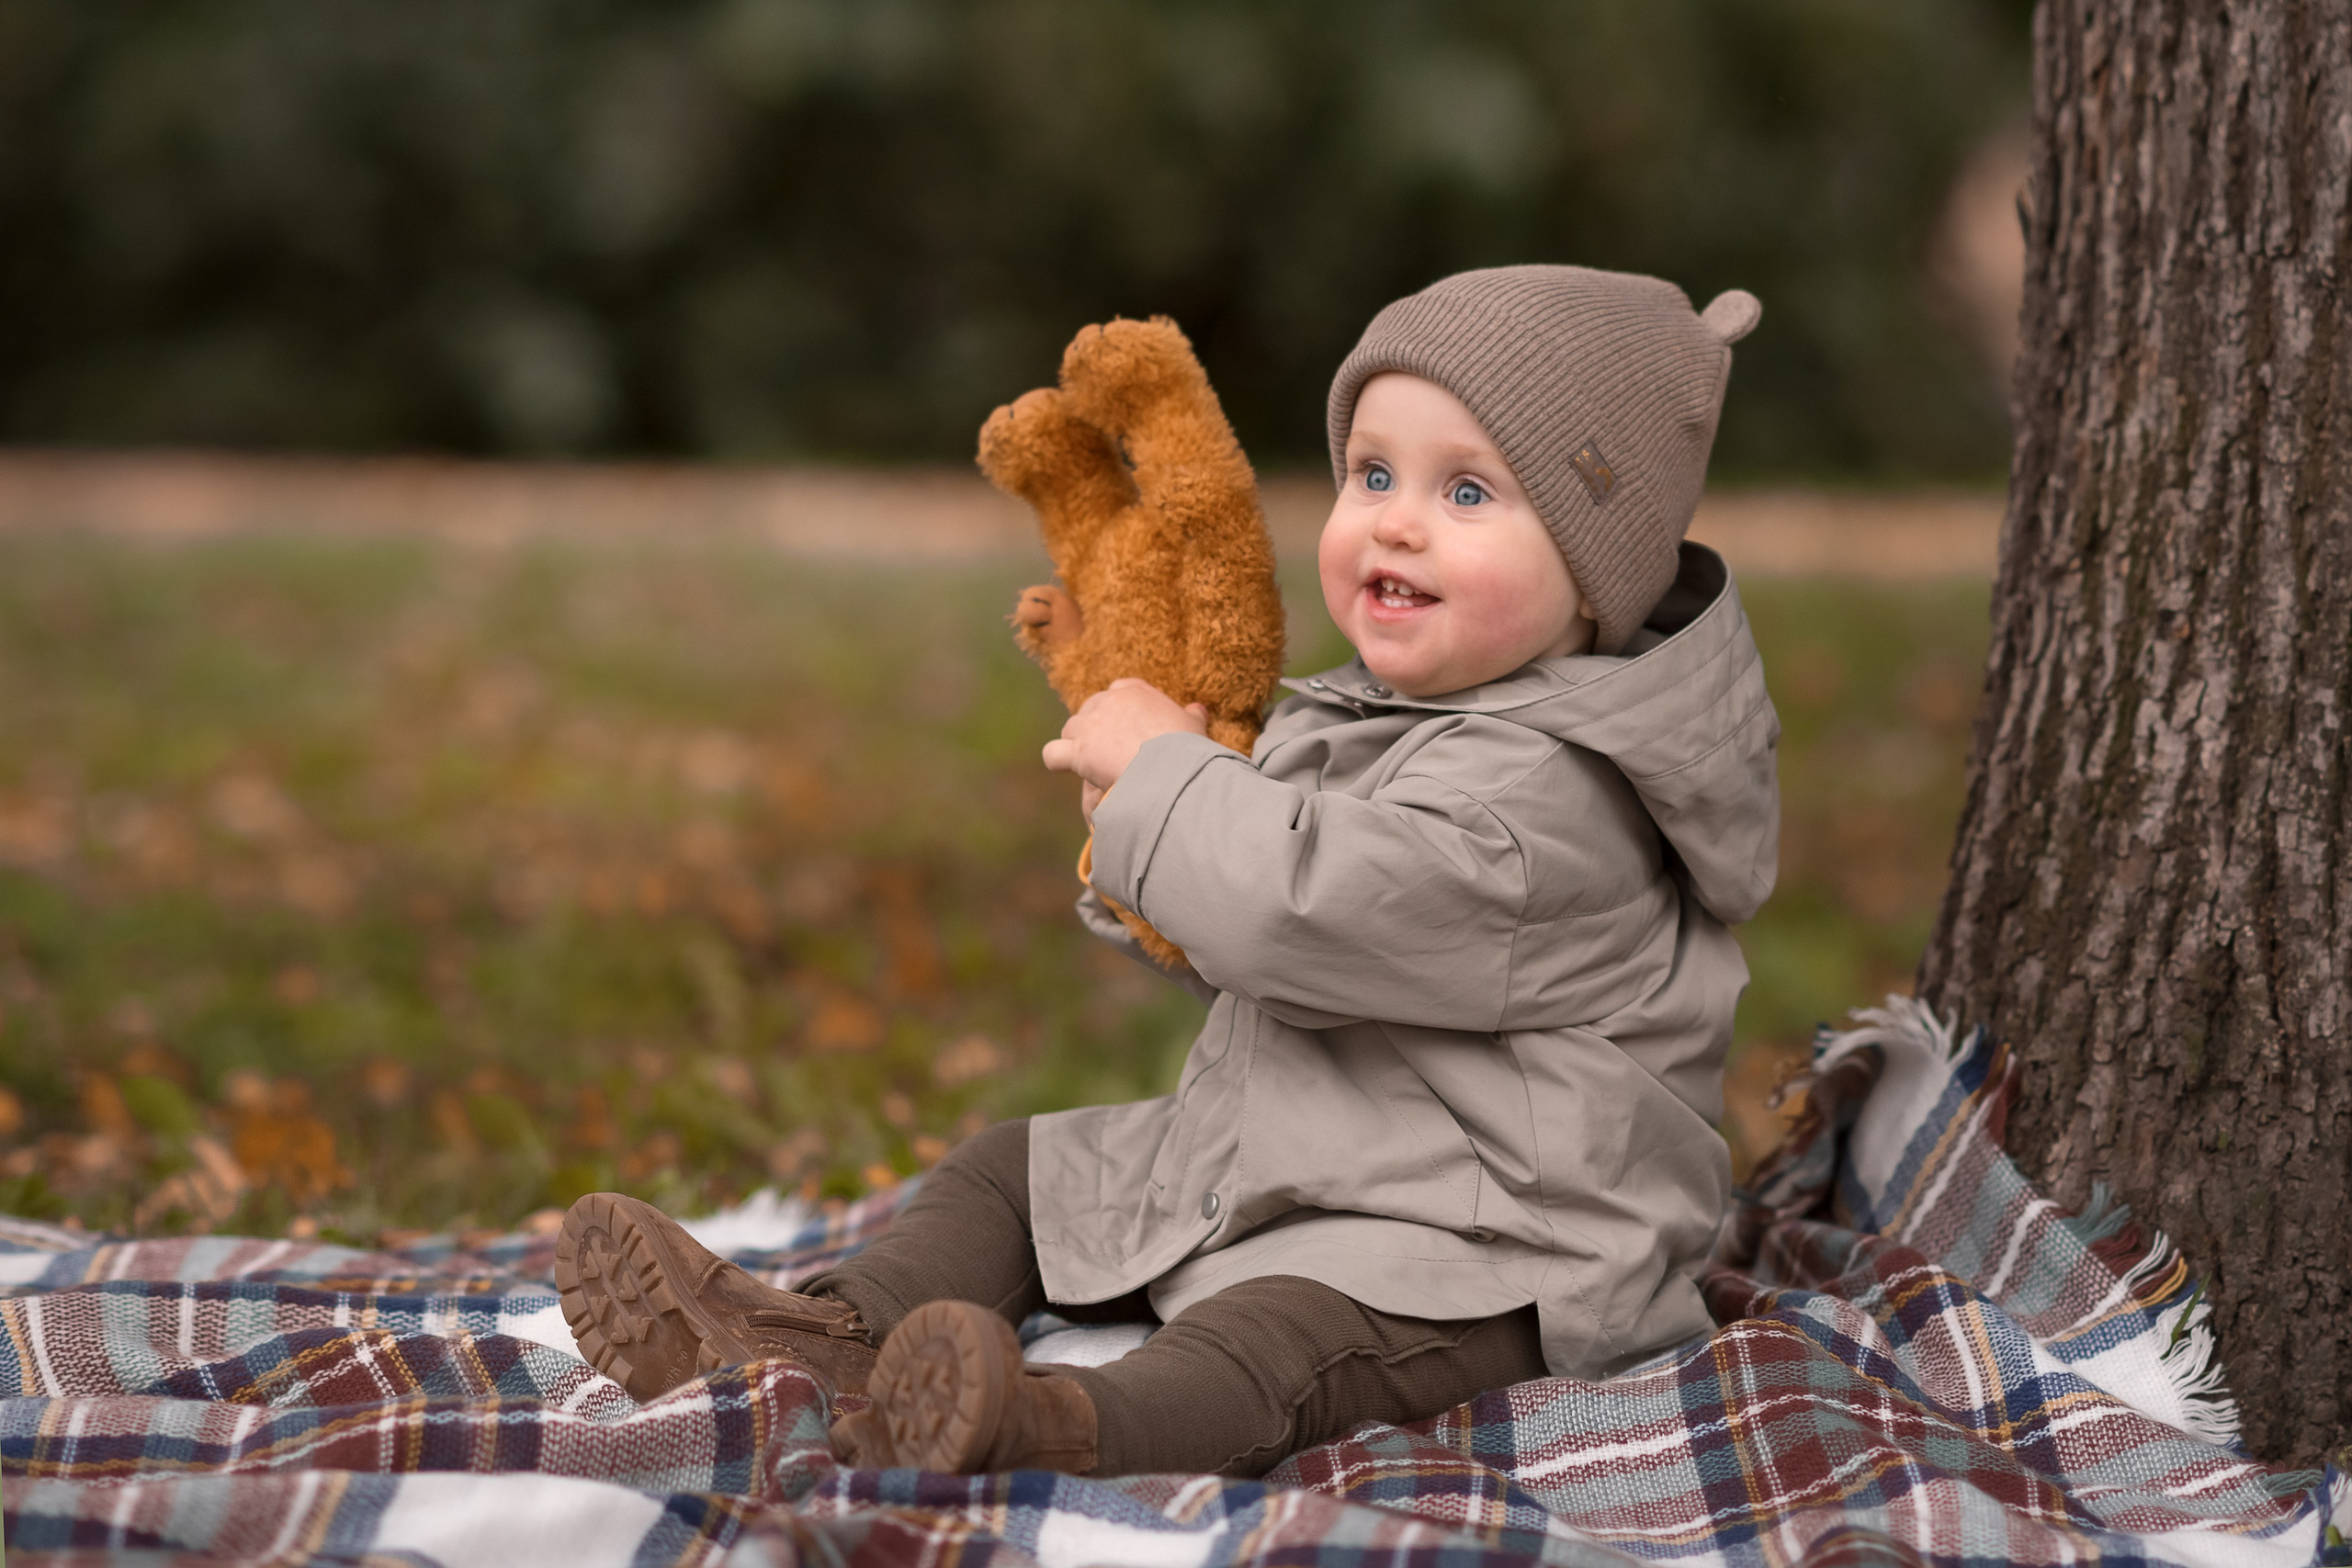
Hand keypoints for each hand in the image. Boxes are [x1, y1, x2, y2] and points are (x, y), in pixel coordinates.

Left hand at [1042, 679, 1208, 797]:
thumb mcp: (1193, 725)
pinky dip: (1057, 761)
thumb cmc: (1185, 748)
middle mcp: (1107, 701)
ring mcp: (1089, 725)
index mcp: (1133, 690)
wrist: (1171, 769)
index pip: (1116, 694)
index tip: (1131, 732)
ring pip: (1071, 730)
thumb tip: (1198, 708)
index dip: (1119, 714)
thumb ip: (1192, 714)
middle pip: (1090, 711)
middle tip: (1114, 753)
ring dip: (1078, 745)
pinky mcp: (1077, 751)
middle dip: (1097, 730)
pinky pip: (1053, 753)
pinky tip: (1067, 769)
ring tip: (1095, 765)